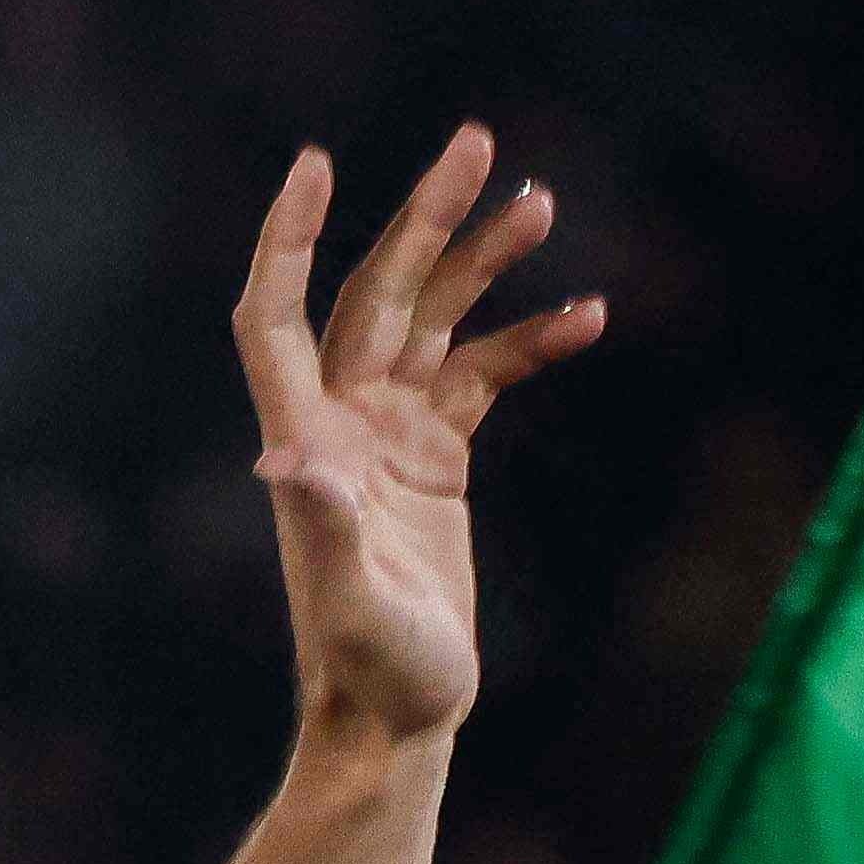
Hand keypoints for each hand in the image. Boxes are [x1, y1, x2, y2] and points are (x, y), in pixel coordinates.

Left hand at [229, 128, 600, 757]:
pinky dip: (528, 342)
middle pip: (376, 292)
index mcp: (308, 440)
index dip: (288, 239)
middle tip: (476, 144)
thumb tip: (284, 464)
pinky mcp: (438, 458)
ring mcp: (391, 434)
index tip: (317, 163)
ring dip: (483, 261)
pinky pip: (484, 374)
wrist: (397, 719)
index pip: (276, 314)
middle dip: (424, 219)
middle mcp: (342, 423)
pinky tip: (587, 317)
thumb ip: (327, 526)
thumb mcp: (350, 604)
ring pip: (435, 320)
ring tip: (541, 203)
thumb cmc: (368, 673)